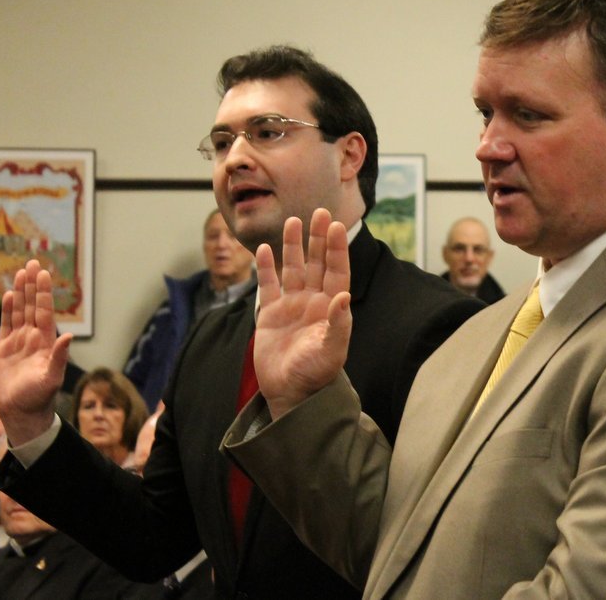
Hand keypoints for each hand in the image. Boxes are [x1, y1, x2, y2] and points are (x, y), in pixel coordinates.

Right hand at [0, 259, 72, 445]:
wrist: (21, 412)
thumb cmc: (39, 397)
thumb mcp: (51, 377)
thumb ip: (58, 357)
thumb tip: (68, 336)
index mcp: (46, 342)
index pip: (44, 311)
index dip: (44, 293)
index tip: (44, 273)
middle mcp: (34, 338)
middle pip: (33, 306)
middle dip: (33, 285)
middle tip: (33, 262)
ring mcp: (19, 342)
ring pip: (20, 312)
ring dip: (21, 293)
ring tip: (21, 273)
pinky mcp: (4, 349)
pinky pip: (6, 325)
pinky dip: (7, 310)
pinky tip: (9, 296)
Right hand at [253, 209, 351, 418]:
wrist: (289, 393)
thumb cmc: (315, 374)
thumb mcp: (331, 351)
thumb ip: (339, 324)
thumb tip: (344, 296)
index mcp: (331, 308)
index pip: (337, 271)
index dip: (336, 249)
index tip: (336, 226)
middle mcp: (313, 301)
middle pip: (316, 263)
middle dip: (318, 238)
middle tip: (320, 211)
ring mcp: (291, 306)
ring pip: (293, 268)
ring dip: (293, 246)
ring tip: (293, 222)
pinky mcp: (270, 314)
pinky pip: (268, 285)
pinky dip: (265, 268)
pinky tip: (262, 249)